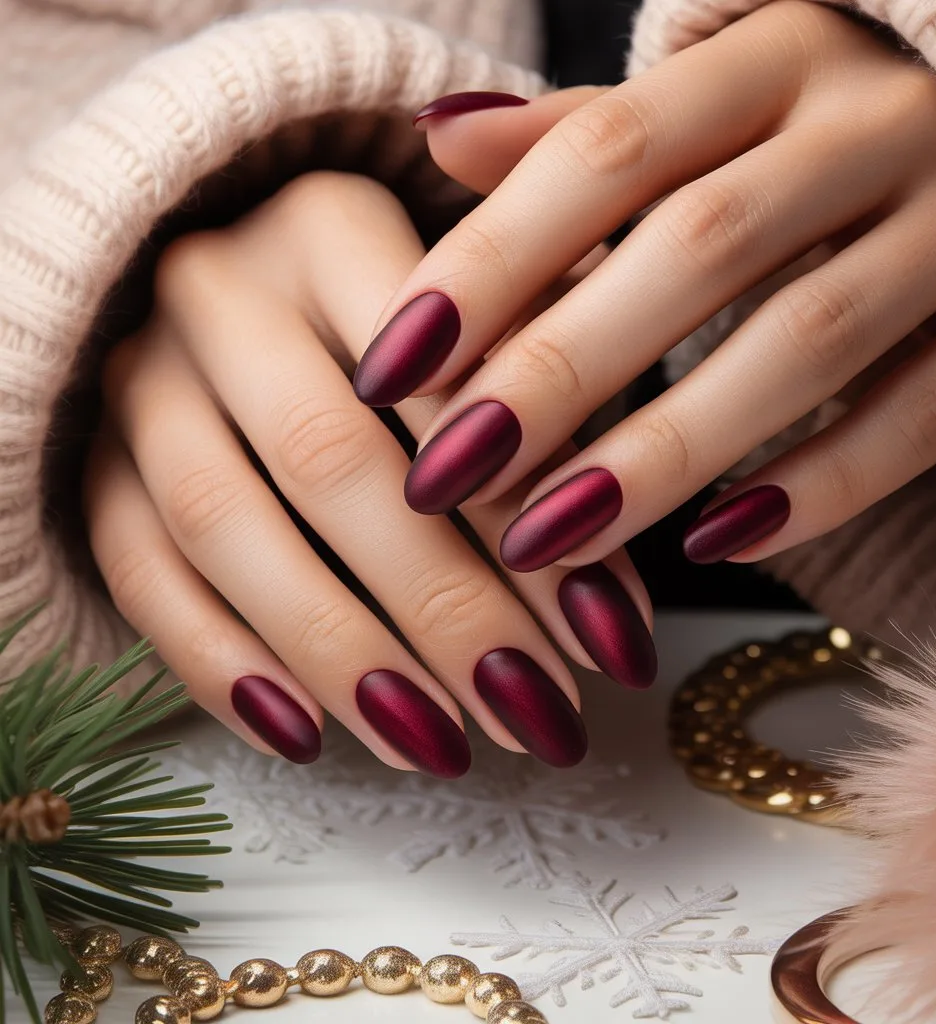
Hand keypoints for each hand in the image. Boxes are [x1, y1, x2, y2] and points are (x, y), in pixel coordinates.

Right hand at [84, 172, 655, 774]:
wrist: (230, 284)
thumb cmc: (396, 304)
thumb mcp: (475, 293)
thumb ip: (542, 368)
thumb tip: (617, 519)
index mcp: (329, 223)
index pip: (436, 382)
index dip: (523, 517)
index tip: (606, 635)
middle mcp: (218, 289)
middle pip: (330, 461)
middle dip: (445, 608)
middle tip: (538, 716)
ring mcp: (142, 379)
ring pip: (228, 529)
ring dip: (343, 655)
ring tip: (446, 747)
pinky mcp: (94, 458)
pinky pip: (138, 572)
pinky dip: (220, 665)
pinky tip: (311, 736)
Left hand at [355, 1, 935, 571]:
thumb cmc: (816, 140)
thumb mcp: (712, 107)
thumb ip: (584, 135)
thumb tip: (442, 141)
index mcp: (778, 55)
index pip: (606, 151)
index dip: (489, 261)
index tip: (391, 370)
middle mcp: (879, 121)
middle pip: (696, 248)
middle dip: (557, 371)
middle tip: (444, 477)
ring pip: (804, 342)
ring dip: (664, 452)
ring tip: (545, 540)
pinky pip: (924, 414)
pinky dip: (820, 485)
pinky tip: (717, 544)